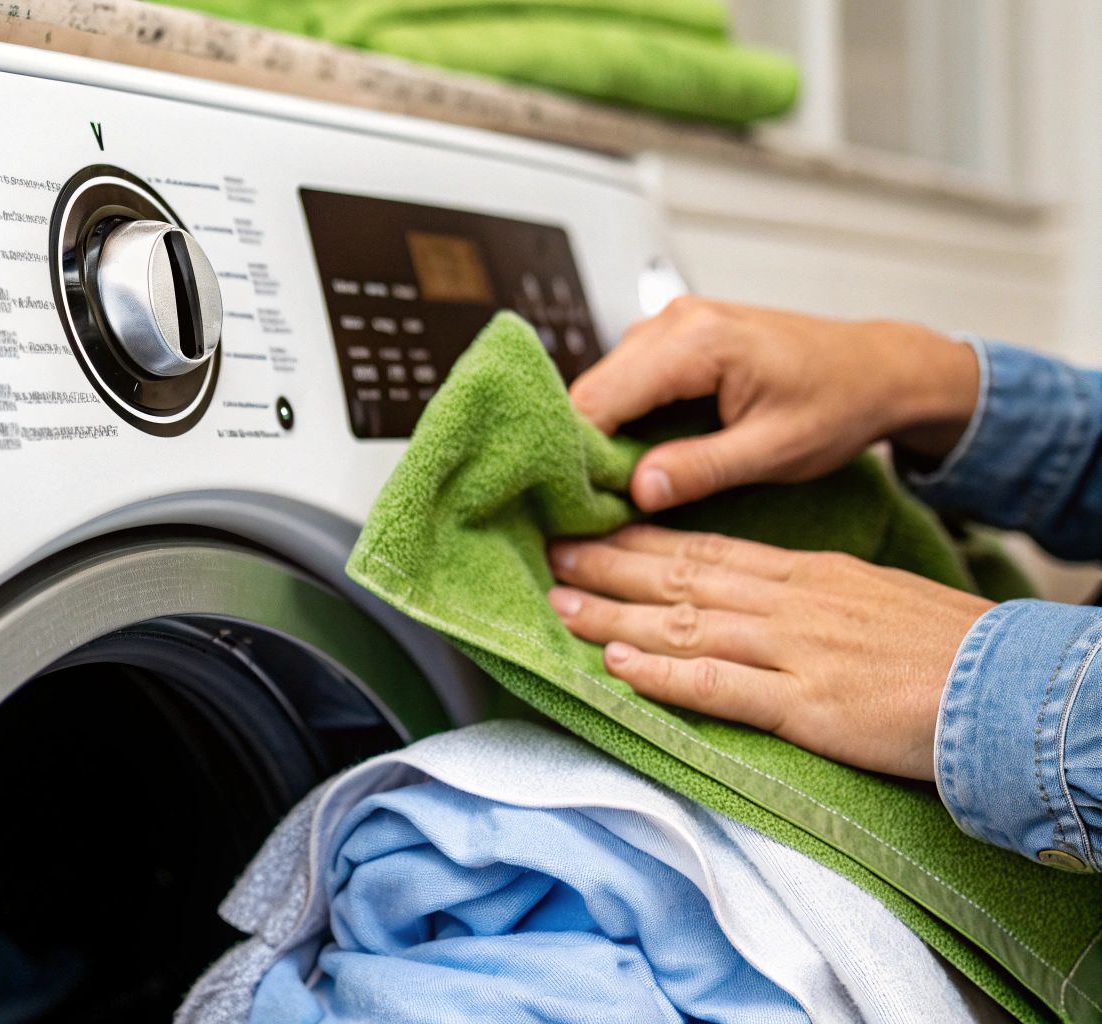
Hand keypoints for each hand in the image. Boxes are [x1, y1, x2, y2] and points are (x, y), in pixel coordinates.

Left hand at [545, 525, 991, 779]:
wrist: (1013, 688)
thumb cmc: (948, 650)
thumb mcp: (872, 600)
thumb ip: (811, 598)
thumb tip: (760, 599)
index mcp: (809, 576)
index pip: (708, 551)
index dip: (644, 544)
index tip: (594, 534)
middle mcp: (792, 603)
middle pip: (682, 577)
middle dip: (611, 566)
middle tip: (551, 554)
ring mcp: (797, 650)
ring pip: (685, 622)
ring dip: (614, 615)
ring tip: (559, 605)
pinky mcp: (809, 703)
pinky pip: (722, 685)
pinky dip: (664, 675)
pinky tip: (619, 666)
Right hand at [569, 297, 979, 511]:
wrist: (879, 369)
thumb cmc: (839, 405)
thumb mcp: (774, 451)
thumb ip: (701, 469)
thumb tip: (635, 491)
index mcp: (696, 342)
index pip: (598, 401)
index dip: (582, 456)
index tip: (585, 506)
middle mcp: (674, 320)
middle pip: (592, 391)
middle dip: (592, 448)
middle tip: (607, 504)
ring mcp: (672, 323)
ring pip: (605, 387)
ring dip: (610, 434)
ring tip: (633, 482)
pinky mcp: (676, 336)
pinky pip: (629, 380)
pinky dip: (630, 419)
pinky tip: (651, 453)